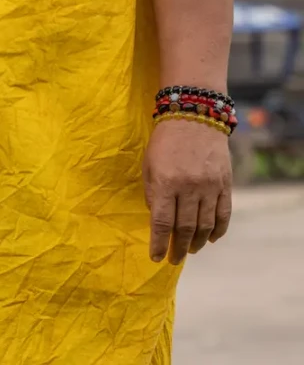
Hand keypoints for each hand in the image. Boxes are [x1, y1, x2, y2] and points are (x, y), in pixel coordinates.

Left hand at [143, 118, 231, 264]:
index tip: (156, 257)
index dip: (159, 244)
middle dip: (178, 248)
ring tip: (189, 250)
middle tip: (174, 259)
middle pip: (184, 228)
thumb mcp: (149, 164)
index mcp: (165, 182)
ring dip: (196, 242)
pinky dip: (217, 231)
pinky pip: (223, 214)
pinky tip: (210, 239)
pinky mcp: (225, 183)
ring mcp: (209, 186)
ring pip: (205, 225)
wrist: (194, 116)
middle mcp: (189, 187)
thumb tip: (157, 220)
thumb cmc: (165, 141)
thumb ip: (152, 192)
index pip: (162, 222)